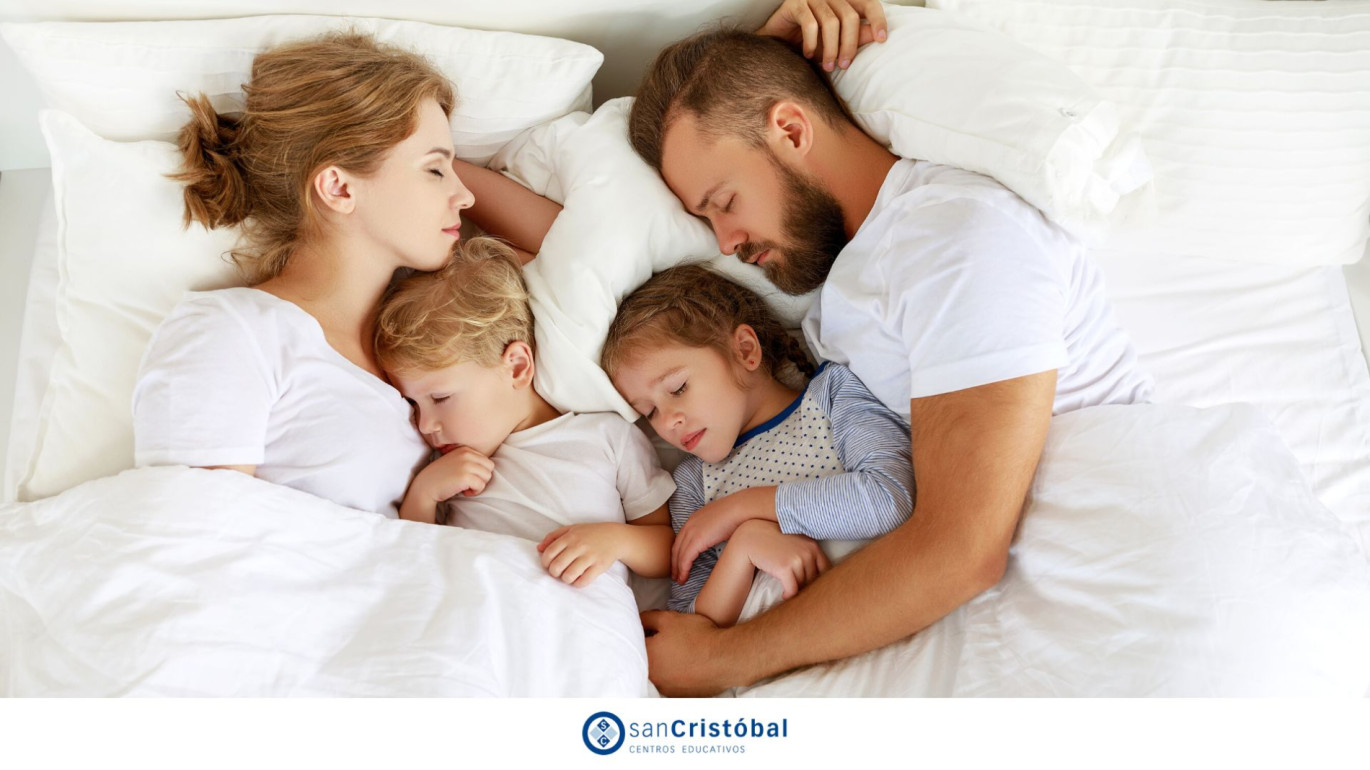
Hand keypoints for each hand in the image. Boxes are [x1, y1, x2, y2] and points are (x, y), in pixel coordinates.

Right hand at [419, 445, 493, 501]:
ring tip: (466, 488)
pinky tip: (464, 492)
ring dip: (478, 486)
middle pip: (489, 468)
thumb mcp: (455, 461)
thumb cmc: (441, 476)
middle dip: (482, 478)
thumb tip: (489, 467)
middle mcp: (467, 454)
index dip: (479, 472)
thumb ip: (470, 460)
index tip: (467, 477)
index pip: (486, 461)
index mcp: (465, 449)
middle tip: (469, 484)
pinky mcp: (465, 477)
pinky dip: (474, 492)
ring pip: (487, 477)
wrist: (425, 486)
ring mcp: (466, 465)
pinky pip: (481, 485)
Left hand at [537, 523, 622, 586]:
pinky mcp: (599, 566)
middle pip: (557, 566)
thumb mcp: (571, 529)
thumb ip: (553, 537)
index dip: (545, 562)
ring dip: (565, 579)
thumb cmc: (590, 533)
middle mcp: (579, 546)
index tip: (549, 565)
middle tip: (558, 572)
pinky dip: (577, 583)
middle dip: (554, 573)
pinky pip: (583, 581)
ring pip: (569, 575)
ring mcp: (590, 557)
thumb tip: (539, 549)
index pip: (549, 553)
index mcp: (570, 536)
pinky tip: (578, 579)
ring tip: (568, 576)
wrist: (615, 537)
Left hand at [641, 610, 736, 695]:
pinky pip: (673, 684)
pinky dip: (677, 675)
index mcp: (646, 657)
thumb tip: (638, 620)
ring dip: (665, 665)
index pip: (635, 643)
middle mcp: (652, 678)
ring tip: (681, 653)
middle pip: (646, 660)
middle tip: (670, 640)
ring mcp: (667, 689)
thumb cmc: (696, 636)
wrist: (725, 658)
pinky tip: (688, 666)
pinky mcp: (681, 696)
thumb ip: (647, 618)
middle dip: (654, 650)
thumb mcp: (668, 618)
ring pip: (659, 674)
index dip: (645, 633)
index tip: (656, 630)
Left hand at [672, 496, 745, 584]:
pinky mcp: (697, 540)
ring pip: (679, 555)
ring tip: (679, 580)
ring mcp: (692, 532)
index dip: (678, 552)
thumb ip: (713, 528)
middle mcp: (689, 524)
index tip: (678, 563)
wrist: (741, 508)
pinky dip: (683, 570)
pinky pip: (685, 559)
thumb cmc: (737, 514)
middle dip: (674, 563)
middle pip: (676, 547)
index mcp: (694, 519)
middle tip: (674, 575)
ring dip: (677, 569)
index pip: (680, 539)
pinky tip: (684, 578)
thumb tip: (717, 536)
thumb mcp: (720, 520)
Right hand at [731, 520, 828, 598]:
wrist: (751, 538)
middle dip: (805, 587)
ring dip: (796, 591)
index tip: (813, 588)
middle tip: (797, 591)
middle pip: (814, 580)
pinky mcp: (785, 568)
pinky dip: (788, 595)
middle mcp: (808, 551)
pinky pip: (792, 590)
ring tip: (789, 590)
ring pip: (803, 586)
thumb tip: (822, 581)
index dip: (820, 581)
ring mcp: (797, 559)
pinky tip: (783, 595)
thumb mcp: (795, 544)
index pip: (826, 569)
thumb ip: (808, 556)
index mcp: (813, 545)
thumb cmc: (773, 543)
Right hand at [757, 0, 888, 71]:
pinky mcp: (794, 4)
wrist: (774, 45)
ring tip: (827, 66)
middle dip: (849, 44)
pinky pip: (810, 24)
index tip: (882, 39)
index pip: (868, 4)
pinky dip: (812, 43)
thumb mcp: (836, 42)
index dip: (878, 19)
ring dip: (831, 48)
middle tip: (844, 65)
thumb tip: (875, 36)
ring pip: (831, 22)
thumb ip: (855, 37)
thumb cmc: (807, 44)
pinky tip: (808, 55)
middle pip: (850, 16)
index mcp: (842, 1)